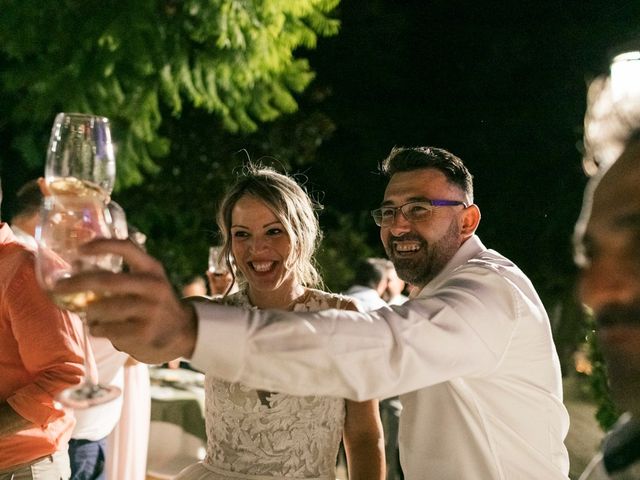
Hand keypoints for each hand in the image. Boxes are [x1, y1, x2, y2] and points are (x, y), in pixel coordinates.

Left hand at [51, 239, 197, 363]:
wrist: (183, 331)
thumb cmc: (154, 302)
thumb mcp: (150, 279)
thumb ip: (125, 270)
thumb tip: (78, 263)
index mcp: (153, 269)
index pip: (127, 248)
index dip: (102, 245)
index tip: (80, 249)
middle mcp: (153, 287)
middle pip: (107, 281)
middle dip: (77, 283)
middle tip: (58, 286)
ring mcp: (149, 311)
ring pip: (102, 309)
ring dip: (89, 312)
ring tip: (90, 314)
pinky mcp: (143, 333)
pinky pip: (106, 329)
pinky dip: (97, 329)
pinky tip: (101, 328)